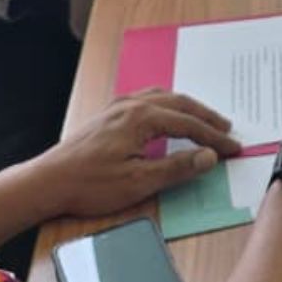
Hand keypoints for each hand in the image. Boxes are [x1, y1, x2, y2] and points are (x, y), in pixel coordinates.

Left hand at [39, 90, 244, 217]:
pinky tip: (168, 114)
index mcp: (142, 118)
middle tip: (227, 130)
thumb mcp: (138, 182)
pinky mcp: (109, 114)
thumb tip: (208, 157)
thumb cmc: (89, 184)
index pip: (189, 124)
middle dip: (206, 117)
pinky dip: (168, 105)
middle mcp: (132, 105)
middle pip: (180, 104)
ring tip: (204, 120)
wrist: (48, 181)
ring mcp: (119, 107)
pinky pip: (148, 99)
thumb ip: (177, 168)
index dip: (214, 138)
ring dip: (188, 108)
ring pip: (164, 97)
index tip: (233, 148)